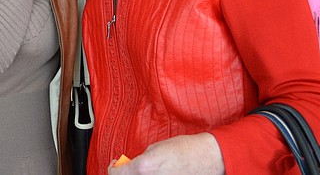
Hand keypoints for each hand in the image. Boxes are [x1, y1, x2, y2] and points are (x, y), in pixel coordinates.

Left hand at [107, 133, 223, 174]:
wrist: (207, 158)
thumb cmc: (185, 149)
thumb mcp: (155, 148)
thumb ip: (140, 160)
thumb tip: (131, 167)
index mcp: (143, 167)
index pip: (116, 174)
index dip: (112, 168)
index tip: (115, 164)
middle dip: (125, 173)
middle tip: (126, 168)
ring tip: (146, 170)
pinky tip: (156, 174)